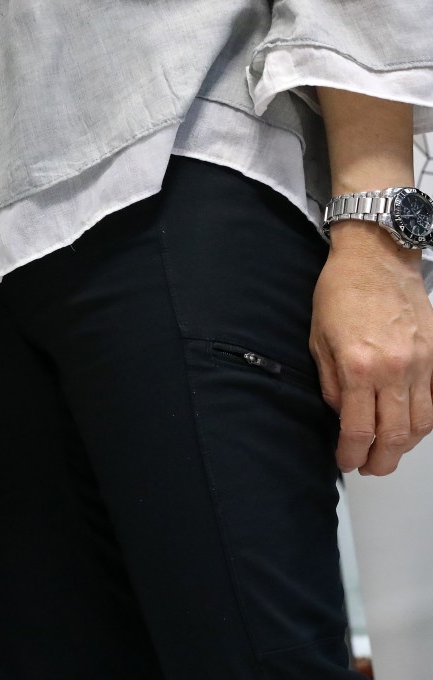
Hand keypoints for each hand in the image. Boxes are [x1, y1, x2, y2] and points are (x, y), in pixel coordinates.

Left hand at [310, 221, 432, 474]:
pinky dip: (423, 423)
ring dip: (404, 446)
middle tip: (368, 468)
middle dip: (380, 461)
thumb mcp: (318, 340)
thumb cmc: (340, 293)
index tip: (345, 461)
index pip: (358, 429)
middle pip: (395, 435)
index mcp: (358, 367)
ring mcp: (422, 363)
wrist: (377, 256)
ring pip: (421, 424)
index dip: (351, 453)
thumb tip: (339, 414)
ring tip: (386, 453)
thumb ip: (329, 383)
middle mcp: (394, 369)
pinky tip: (407, 428)